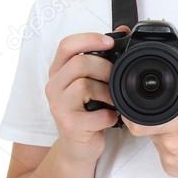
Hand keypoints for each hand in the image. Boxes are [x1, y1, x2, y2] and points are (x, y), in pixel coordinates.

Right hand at [45, 26, 130, 163]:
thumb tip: (124, 30)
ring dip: (107, 92)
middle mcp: (54, 86)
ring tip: (113, 100)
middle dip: (105, 68)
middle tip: (115, 78)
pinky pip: (94, 115)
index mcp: (58, 71)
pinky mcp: (69, 125)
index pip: (66, 45)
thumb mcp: (90, 81)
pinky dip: (109, 115)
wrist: (78, 146)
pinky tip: (110, 118)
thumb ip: (102, 58)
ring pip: (85, 85)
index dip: (89, 39)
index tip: (110, 42)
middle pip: (79, 63)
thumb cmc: (87, 111)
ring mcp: (58, 106)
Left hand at [123, 53, 177, 177]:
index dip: (131, 112)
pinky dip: (170, 146)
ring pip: (155, 140)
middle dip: (156, 118)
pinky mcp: (172, 170)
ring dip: (164, 132)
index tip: (134, 104)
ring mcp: (170, 160)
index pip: (138, 122)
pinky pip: (163, 154)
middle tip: (177, 115)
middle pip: (147, 127)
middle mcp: (170, 145)